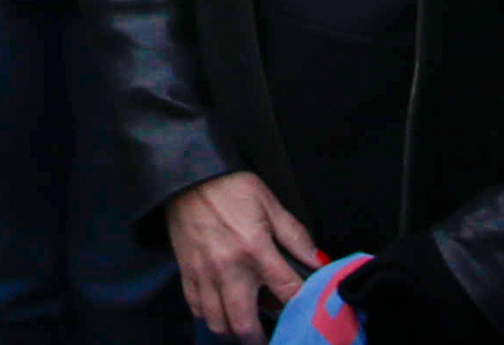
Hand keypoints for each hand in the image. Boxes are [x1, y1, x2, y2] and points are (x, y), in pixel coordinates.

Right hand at [165, 170, 322, 339]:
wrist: (187, 174)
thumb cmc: (230, 187)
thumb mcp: (270, 203)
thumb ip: (295, 236)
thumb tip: (317, 261)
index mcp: (256, 249)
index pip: (286, 292)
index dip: (300, 307)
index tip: (305, 314)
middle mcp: (229, 268)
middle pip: (244, 323)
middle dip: (259, 338)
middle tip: (269, 336)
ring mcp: (204, 272)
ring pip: (217, 321)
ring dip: (233, 328)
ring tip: (244, 322)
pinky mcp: (186, 270)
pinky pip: (196, 307)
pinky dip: (208, 314)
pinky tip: (220, 308)